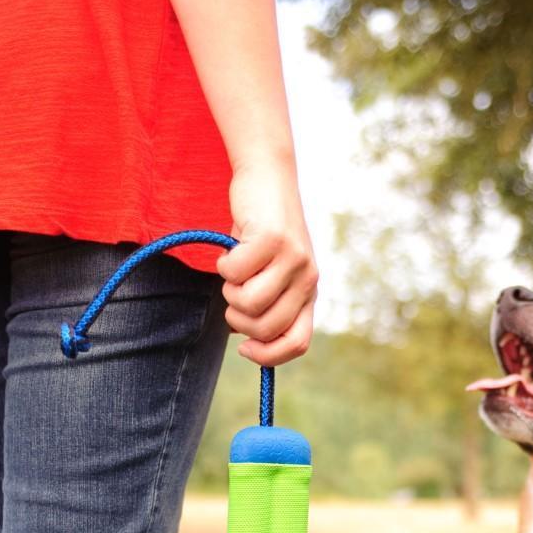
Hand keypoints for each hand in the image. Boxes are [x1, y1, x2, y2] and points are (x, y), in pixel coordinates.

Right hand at [218, 160, 317, 365]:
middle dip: (237, 318)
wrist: (267, 176)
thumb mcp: (271, 272)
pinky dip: (223, 263)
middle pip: (265, 328)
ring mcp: (293, 260)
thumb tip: (246, 340)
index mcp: (308, 293)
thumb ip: (267, 304)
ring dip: (229, 290)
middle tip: (234, 292)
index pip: (297, 343)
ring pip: (248, 303)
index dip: (268, 355)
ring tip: (234, 268)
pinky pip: (234, 272)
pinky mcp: (273, 240)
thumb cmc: (261, 231)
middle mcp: (307, 279)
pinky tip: (231, 247)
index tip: (244, 348)